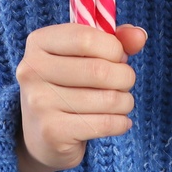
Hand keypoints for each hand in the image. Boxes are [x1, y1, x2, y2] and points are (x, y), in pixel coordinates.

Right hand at [14, 22, 147, 171]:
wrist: (40, 135)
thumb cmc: (68, 85)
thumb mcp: (86, 56)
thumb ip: (114, 40)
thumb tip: (139, 36)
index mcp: (38, 42)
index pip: (86, 38)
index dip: (114, 48)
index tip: (118, 57)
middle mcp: (32, 71)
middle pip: (100, 70)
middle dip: (125, 77)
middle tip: (124, 83)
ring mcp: (39, 103)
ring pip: (107, 99)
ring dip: (125, 101)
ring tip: (121, 103)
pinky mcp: (52, 132)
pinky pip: (104, 124)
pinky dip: (121, 123)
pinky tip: (119, 122)